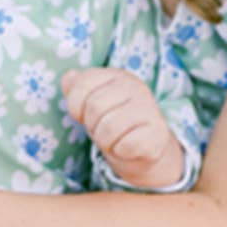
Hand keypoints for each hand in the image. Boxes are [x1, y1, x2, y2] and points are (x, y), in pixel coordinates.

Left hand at [61, 67, 183, 189]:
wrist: (143, 150)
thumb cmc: (112, 123)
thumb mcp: (90, 102)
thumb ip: (76, 87)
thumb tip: (69, 78)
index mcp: (117, 75)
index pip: (81, 84)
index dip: (76, 106)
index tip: (85, 114)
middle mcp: (136, 87)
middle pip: (94, 107)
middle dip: (92, 126)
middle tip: (104, 129)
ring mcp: (150, 109)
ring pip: (108, 128)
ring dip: (105, 141)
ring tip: (115, 139)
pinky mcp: (158, 133)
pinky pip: (126, 145)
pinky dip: (120, 151)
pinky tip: (127, 148)